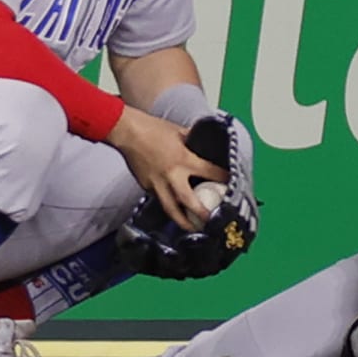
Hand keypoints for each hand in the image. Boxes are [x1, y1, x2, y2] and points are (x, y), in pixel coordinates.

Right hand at [106, 105, 226, 228]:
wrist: (127, 132)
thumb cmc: (152, 128)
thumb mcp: (179, 131)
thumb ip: (192, 139)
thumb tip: (202, 142)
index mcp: (184, 159)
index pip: (209, 172)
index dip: (222, 178)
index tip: (229, 184)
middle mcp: (172, 175)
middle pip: (188, 201)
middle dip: (200, 213)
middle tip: (210, 221)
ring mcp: (157, 183)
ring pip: (171, 208)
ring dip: (182, 221)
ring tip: (192, 228)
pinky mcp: (146, 186)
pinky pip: (159, 200)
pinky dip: (168, 206)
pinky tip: (174, 210)